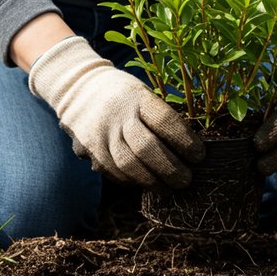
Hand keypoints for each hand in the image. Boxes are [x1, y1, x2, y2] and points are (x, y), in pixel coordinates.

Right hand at [28, 36, 204, 187]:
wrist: (76, 86)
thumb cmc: (122, 94)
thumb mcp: (143, 94)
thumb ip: (161, 117)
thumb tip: (189, 150)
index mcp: (136, 97)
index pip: (165, 121)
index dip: (185, 141)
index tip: (200, 156)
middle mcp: (116, 115)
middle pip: (147, 148)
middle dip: (171, 169)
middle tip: (186, 180)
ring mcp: (99, 134)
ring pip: (128, 166)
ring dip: (152, 181)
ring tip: (167, 188)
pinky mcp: (87, 149)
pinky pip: (112, 171)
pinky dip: (131, 181)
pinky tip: (144, 182)